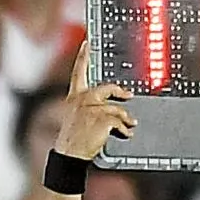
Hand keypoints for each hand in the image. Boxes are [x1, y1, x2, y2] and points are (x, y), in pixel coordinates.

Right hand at [55, 43, 136, 161]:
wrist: (69, 156)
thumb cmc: (72, 141)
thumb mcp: (75, 119)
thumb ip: (86, 108)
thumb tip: (108, 107)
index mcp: (74, 98)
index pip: (78, 72)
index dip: (83, 57)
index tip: (87, 44)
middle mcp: (82, 100)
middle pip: (107, 88)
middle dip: (120, 92)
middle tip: (128, 95)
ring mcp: (92, 109)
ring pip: (117, 108)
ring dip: (126, 118)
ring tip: (130, 125)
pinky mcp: (102, 119)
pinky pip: (120, 121)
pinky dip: (125, 129)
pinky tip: (126, 133)